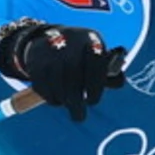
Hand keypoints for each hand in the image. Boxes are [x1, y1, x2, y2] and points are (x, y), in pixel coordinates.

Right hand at [0, 18, 127, 122]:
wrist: (48, 41)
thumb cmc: (81, 57)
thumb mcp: (97, 59)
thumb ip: (110, 74)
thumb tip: (118, 82)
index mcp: (91, 39)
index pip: (95, 63)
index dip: (95, 86)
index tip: (92, 101)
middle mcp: (70, 40)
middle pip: (73, 76)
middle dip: (76, 101)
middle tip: (79, 116)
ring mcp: (50, 50)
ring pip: (58, 83)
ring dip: (64, 101)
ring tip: (68, 105)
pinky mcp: (36, 60)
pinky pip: (43, 86)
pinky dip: (50, 98)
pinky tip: (56, 99)